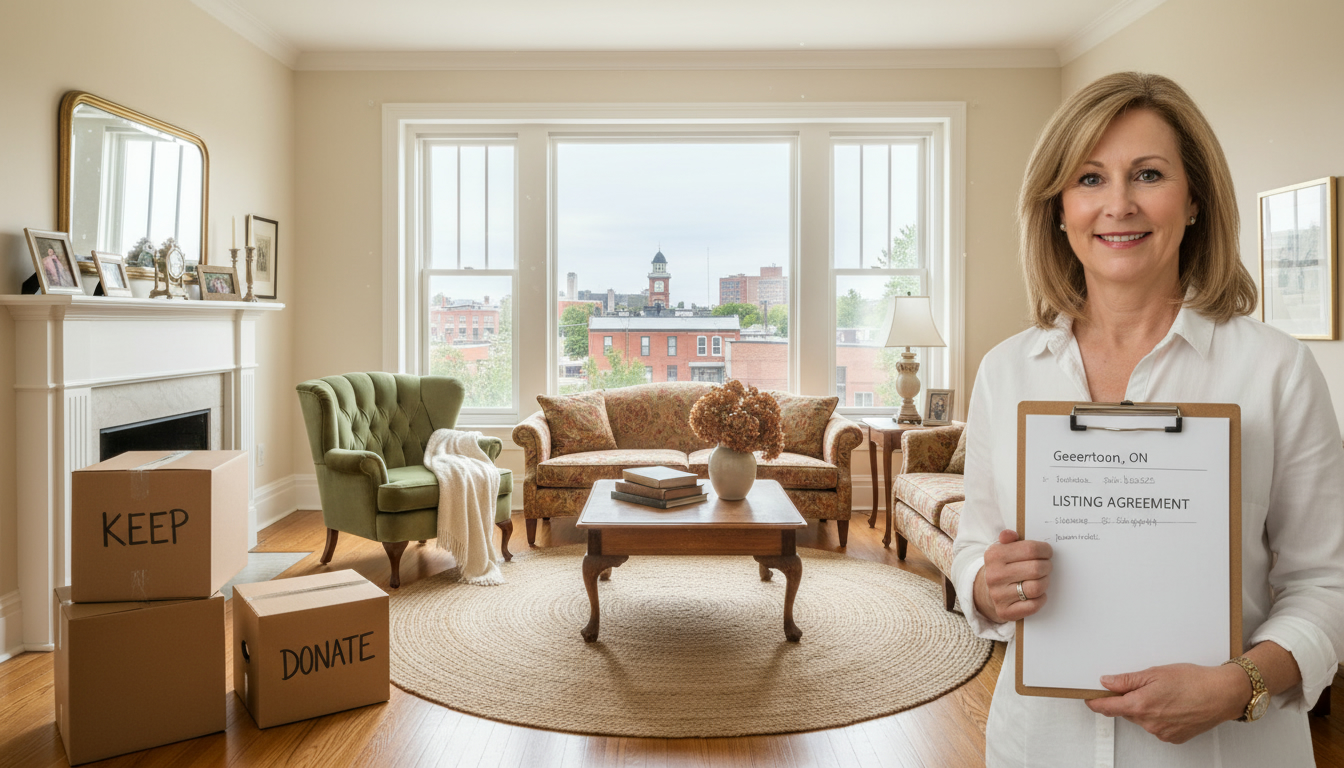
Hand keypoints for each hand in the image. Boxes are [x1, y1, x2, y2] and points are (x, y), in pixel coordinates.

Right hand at [975, 530, 1052, 622]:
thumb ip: (1008, 538)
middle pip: (1036, 569)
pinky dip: (1040, 599)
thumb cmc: (1003, 566)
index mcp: (994, 555)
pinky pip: (1033, 605)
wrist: (987, 591)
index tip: (1047, 552)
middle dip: (1047, 567)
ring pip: (1036, 588)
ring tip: (1043, 579)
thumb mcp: (1002, 549)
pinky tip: (1038, 594)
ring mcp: (998, 595)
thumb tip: (1010, 534)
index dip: (1045, 550)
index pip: (1030, 549)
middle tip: (1047, 566)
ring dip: (1045, 583)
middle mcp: (994, 575)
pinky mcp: (1005, 611)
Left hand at [1086, 663, 1249, 743]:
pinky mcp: (1173, 737)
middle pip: (1125, 712)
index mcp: (1140, 705)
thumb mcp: (1154, 673)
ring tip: (1164, 694)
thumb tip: (1106, 682)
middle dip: (1127, 700)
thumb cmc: (1193, 681)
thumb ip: (1126, 680)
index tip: (1089, 698)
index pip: (1106, 708)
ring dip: (1144, 708)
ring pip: (1142, 719)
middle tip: (1142, 685)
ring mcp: (1161, 732)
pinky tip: (1172, 705)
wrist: (1222, 695)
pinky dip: (1159, 717)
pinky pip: (1157, 726)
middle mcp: (1148, 723)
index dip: (1095, 702)